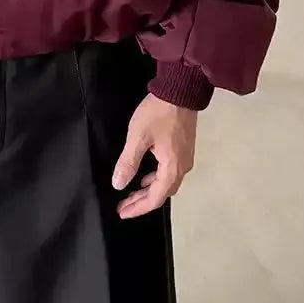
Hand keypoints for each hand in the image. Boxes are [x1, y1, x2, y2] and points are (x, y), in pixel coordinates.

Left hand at [112, 93, 196, 218]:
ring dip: (149, 190)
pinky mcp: (184, 148)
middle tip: (123, 205)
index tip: (122, 212)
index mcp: (172, 168)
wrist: (180, 90)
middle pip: (162, 193)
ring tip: (131, 193)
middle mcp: (182, 167)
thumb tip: (118, 185)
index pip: (155, 198)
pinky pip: (169, 172)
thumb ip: (128, 162)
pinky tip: (145, 175)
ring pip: (166, 183)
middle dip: (142, 201)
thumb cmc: (157, 114)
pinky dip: (155, 178)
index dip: (138, 208)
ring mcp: (185, 158)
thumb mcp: (138, 137)